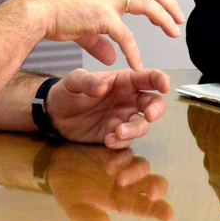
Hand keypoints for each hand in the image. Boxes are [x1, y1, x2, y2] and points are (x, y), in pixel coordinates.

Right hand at [27, 0, 184, 68]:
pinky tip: (137, 64)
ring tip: (173, 33)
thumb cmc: (56, 16)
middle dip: (169, 4)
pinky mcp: (101, 16)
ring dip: (163, 18)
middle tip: (180, 20)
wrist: (38, 11)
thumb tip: (111, 58)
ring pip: (146, 4)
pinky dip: (134, 50)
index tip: (170, 10)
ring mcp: (108, 0)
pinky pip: (125, 35)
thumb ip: (100, 42)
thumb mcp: (83, 28)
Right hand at [41, 143, 173, 220]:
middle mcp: (128, 184)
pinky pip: (127, 152)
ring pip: (143, 166)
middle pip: (154, 184)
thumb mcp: (74, 208)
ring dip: (136, 172)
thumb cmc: (67, 190)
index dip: (158, 210)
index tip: (168, 215)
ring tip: (117, 177)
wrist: (55, 165)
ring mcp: (124, 165)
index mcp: (122, 201)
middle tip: (150, 193)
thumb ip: (87, 217)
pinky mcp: (116, 149)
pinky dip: (122, 158)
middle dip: (157, 188)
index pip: (145, 207)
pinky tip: (108, 163)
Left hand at [49, 68, 169, 148]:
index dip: (160, 80)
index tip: (165, 86)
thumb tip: (102, 86)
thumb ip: (87, 81)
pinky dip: (120, 143)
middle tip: (148, 116)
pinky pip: (125, 141)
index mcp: (123, 81)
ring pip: (141, 125)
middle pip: (153, 103)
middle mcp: (128, 100)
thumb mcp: (73, 81)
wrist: (54, 115)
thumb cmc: (67, 91)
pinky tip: (108, 140)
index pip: (148, 78)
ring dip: (134, 130)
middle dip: (155, 110)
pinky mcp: (114, 135)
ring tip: (117, 133)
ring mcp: (123, 118)